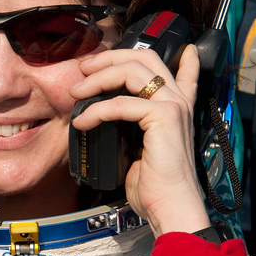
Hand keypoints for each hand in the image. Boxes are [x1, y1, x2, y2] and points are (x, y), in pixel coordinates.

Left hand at [68, 45, 209, 235]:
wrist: (170, 206)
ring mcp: (174, 106)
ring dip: (98, 78)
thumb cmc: (154, 188)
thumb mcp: (139, 152)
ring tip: (76, 92)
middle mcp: (178, 101)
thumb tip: (103, 122)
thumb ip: (129, 130)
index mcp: (176, 109)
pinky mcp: (165, 117)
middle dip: (109, 58)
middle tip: (83, 69)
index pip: (176, 69)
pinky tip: (82, 122)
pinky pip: (122, 103)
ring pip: (132, 71)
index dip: (157, 52)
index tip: (142, 49)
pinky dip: (97, 110)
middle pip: (144, 58)